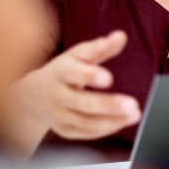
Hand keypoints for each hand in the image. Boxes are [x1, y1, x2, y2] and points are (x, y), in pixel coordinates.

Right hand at [13, 30, 141, 139]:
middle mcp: (57, 95)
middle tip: (133, 105)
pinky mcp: (64, 130)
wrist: (33, 96)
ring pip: (86, 122)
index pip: (73, 73)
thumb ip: (100, 47)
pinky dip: (107, 128)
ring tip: (135, 114)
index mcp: (60, 72)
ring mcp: (59, 115)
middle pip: (83, 103)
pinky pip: (87, 132)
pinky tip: (123, 121)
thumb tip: (121, 36)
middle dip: (109, 105)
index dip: (90, 76)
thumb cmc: (64, 71)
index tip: (108, 78)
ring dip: (113, 120)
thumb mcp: (78, 55)